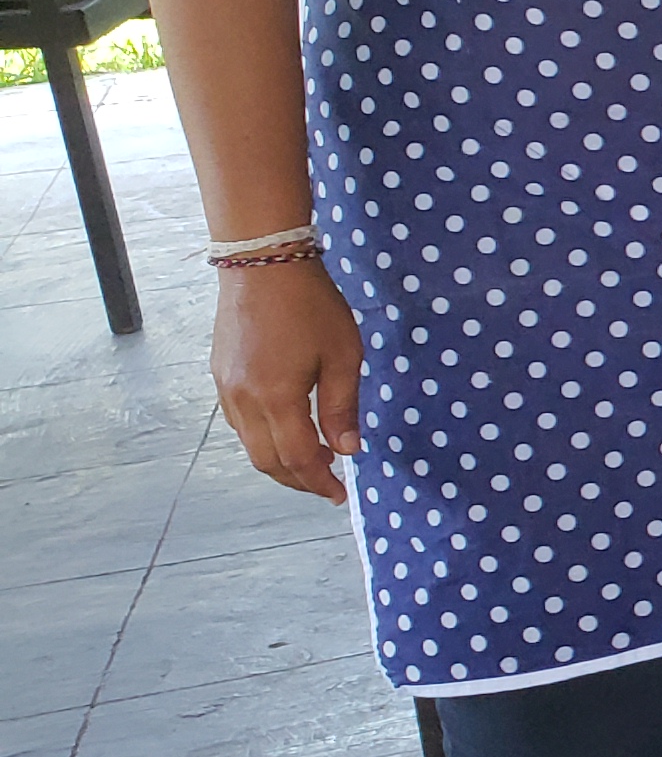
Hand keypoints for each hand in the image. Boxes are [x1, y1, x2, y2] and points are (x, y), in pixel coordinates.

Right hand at [212, 260, 364, 499]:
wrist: (262, 262)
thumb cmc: (310, 305)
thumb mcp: (342, 356)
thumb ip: (342, 407)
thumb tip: (347, 450)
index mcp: (275, 398)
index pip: (298, 459)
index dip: (319, 482)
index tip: (339, 495)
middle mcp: (242, 400)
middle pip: (266, 461)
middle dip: (298, 479)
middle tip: (327, 483)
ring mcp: (225, 388)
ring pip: (249, 444)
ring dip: (279, 461)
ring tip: (315, 458)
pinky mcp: (220, 375)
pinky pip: (239, 423)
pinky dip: (264, 438)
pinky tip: (288, 430)